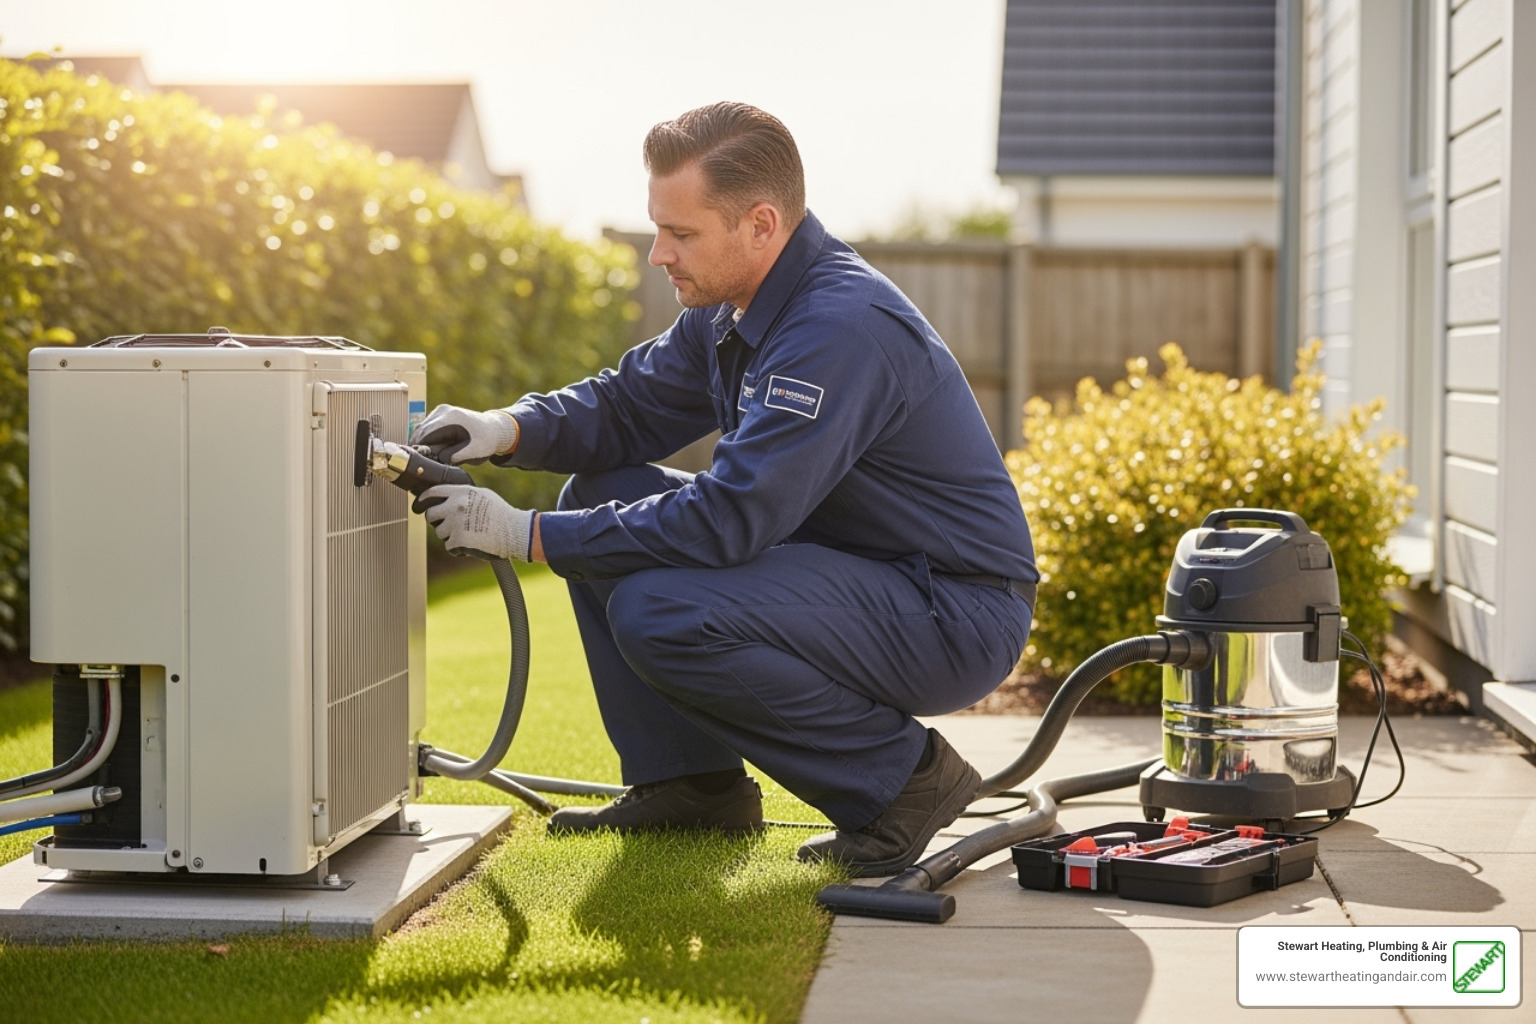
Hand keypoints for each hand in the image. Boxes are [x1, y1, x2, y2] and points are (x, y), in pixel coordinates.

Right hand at [413, 404, 519, 464]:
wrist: (494, 429)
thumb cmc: (485, 442)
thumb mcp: (472, 453)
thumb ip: (453, 456)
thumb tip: (434, 459)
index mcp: (451, 418)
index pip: (425, 436)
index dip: (420, 451)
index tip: (421, 464)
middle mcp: (443, 411)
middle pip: (420, 432)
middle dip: (419, 447)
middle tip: (422, 463)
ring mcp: (441, 410)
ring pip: (421, 429)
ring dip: (421, 443)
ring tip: (428, 457)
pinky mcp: (440, 413)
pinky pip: (426, 427)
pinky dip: (426, 438)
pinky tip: (431, 450)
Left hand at [414, 484, 534, 560]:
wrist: (515, 532)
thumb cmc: (501, 514)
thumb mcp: (482, 495)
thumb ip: (462, 495)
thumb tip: (444, 498)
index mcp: (461, 492)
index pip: (432, 492)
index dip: (424, 500)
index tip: (420, 504)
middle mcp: (456, 506)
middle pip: (431, 515)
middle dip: (438, 521)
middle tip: (451, 525)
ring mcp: (455, 523)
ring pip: (440, 532)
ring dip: (450, 536)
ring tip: (469, 534)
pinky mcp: (458, 540)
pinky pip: (449, 546)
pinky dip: (458, 549)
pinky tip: (472, 544)